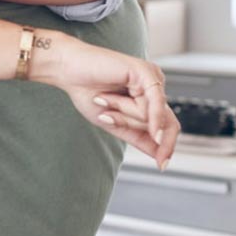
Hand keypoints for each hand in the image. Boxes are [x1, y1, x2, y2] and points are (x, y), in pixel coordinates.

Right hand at [38, 35, 179, 169]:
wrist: (67, 70)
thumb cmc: (86, 91)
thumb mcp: (113, 123)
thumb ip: (137, 136)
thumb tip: (159, 155)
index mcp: (148, 97)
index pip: (168, 124)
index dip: (167, 145)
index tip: (162, 166)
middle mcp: (154, 87)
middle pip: (163, 122)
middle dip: (134, 126)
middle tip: (108, 117)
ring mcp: (152, 78)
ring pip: (152, 115)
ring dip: (123, 113)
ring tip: (103, 97)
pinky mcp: (145, 72)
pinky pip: (154, 103)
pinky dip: (152, 118)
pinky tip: (152, 131)